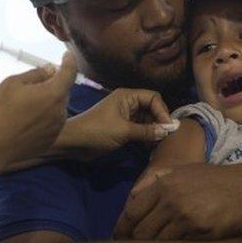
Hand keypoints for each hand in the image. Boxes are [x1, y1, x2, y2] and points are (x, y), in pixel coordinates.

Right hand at [0, 52, 76, 171]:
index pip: (69, 73)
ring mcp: (56, 129)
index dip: (70, 62)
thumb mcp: (13, 84)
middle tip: (35, 84)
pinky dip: (44, 118)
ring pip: (57, 108)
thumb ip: (36, 74)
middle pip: (63, 92)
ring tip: (25, 107)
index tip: (68, 55)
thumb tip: (50, 69)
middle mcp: (60, 112)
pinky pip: (51, 124)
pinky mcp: (49, 141)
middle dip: (53, 85)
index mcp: (54, 94)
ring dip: (48, 103)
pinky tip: (26, 121)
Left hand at [58, 88, 172, 159]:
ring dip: (154, 130)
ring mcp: (125, 116)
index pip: (153, 98)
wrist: (73, 143)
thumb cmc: (97, 131)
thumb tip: (168, 131)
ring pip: (147, 120)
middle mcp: (128, 103)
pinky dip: (146, 136)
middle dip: (159, 121)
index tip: (168, 127)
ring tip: (159, 143)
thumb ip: (147, 131)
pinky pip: (140, 129)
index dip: (162, 111)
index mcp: (127, 96)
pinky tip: (150, 146)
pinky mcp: (122, 128)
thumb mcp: (124, 131)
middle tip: (166, 137)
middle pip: (152, 108)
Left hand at [114, 163, 241, 240]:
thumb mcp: (184, 172)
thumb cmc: (214, 181)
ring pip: (155, 241)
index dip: (121, 228)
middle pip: (140, 230)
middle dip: (134, 242)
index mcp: (164, 183)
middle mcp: (171, 198)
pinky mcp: (199, 231)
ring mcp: (185, 215)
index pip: (131, 210)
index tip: (119, 238)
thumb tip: (132, 196)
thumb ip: (158, 181)